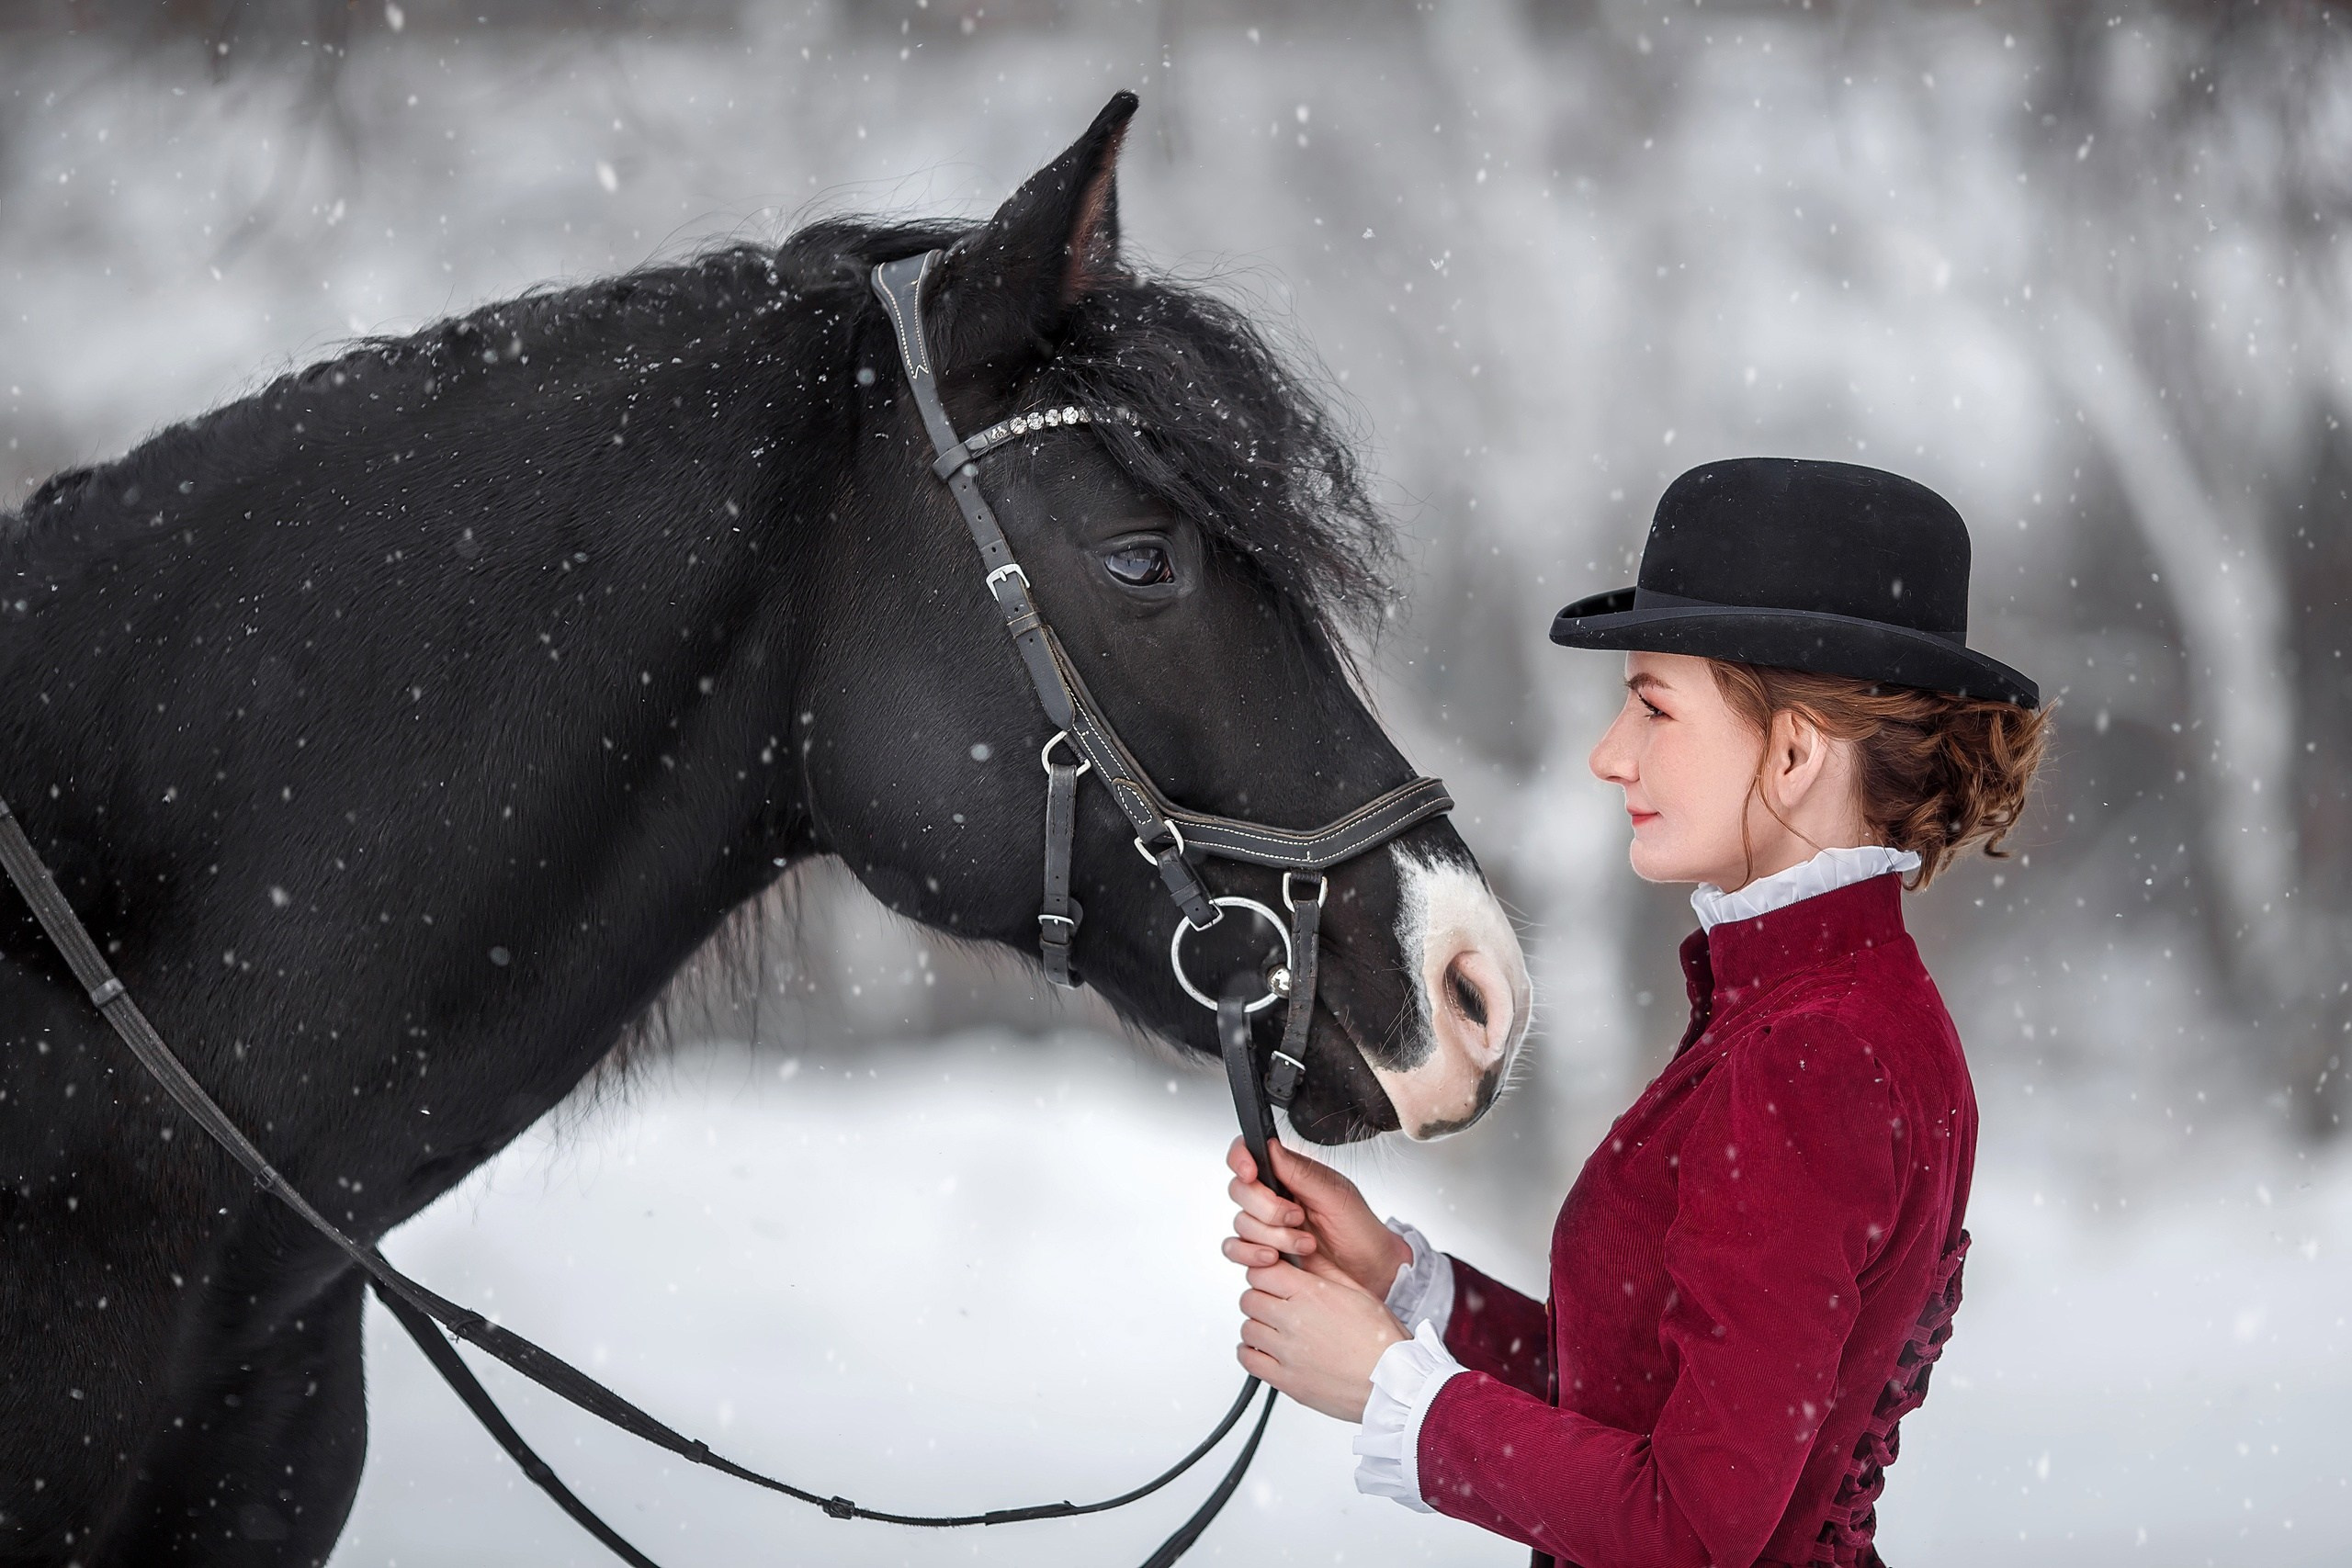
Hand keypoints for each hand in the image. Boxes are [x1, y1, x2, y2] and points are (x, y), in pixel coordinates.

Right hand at [1220, 1137, 1412, 1297]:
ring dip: (1272, 1236)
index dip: (1241, 1159)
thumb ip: (1301, 1172)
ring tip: (1304, 1244)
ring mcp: (1267, 1226)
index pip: (1249, 1153)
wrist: (1370, 1271)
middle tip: (1296, 1216)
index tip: (1251, 1173)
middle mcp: (1274, 1197)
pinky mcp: (1263, 1252)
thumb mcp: (1336, 1196)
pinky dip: (1250, 1254)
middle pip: (1240, 1190)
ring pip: (1241, 1222)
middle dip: (1267, 1208)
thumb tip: (1272, 1146)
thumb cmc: (1360, 1231)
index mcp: (1290, 1175)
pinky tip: (1275, 1258)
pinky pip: (1235, 1249)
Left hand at [1236, 1259, 1407, 1421]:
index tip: (1273, 1279)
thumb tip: (1306, 1254)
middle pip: (1250, 1298)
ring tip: (1276, 1330)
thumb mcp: (1359, 1292)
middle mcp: (1294, 1320)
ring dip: (1258, 1326)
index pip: (1262, 1271)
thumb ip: (1325, 1270)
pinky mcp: (1285, 1380)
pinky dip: (1252, 1354)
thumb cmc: (1384, 1341)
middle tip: (1276, 1304)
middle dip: (1261, 1297)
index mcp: (1312, 1294)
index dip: (1266, 1273)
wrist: (1395, 1383)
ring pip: (1247, 1328)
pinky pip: (1248, 1360)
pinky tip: (1267, 1352)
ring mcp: (1287, 1352)